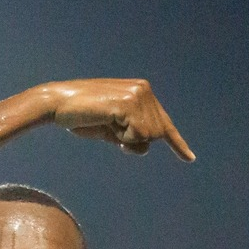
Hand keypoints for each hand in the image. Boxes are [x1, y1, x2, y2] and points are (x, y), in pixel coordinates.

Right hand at [42, 79, 194, 159]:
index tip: (190, 158)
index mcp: (142, 92)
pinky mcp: (129, 105)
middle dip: (133, 140)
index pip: (163, 123)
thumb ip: (134, 136)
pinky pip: (137, 137)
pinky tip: (107, 121)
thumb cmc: (83, 117)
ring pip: (147, 138)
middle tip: (109, 125)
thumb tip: (146, 147)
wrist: (58, 104)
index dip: (177, 143)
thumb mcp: (115, 130)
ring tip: (106, 121)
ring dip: (125, 138)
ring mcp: (138, 95)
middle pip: (156, 136)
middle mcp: (144, 90)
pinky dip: (121, 137)